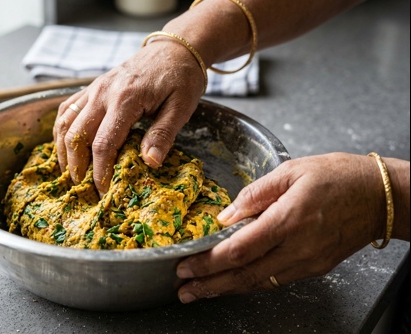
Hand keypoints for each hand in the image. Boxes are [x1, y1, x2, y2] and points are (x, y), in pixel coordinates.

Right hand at [53, 38, 204, 193]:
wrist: (173, 48)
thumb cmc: (181, 78)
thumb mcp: (181, 107)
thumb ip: (163, 135)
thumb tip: (150, 163)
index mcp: (126, 99)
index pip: (104, 143)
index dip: (100, 171)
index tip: (103, 192)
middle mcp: (103, 93)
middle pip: (77, 135)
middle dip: (76, 166)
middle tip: (82, 188)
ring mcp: (94, 88)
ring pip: (65, 122)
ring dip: (63, 150)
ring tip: (70, 173)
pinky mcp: (91, 87)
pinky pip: (66, 109)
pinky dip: (61, 131)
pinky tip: (65, 147)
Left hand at [176, 153, 387, 302]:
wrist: (380, 196)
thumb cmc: (338, 176)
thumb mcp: (291, 171)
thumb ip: (254, 194)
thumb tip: (225, 215)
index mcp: (289, 219)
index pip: (238, 250)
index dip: (208, 262)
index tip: (185, 265)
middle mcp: (298, 247)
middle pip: (245, 275)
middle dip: (209, 285)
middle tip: (184, 290)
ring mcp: (308, 262)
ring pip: (259, 283)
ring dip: (226, 289)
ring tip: (200, 292)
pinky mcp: (315, 268)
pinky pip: (275, 280)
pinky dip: (250, 283)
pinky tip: (233, 283)